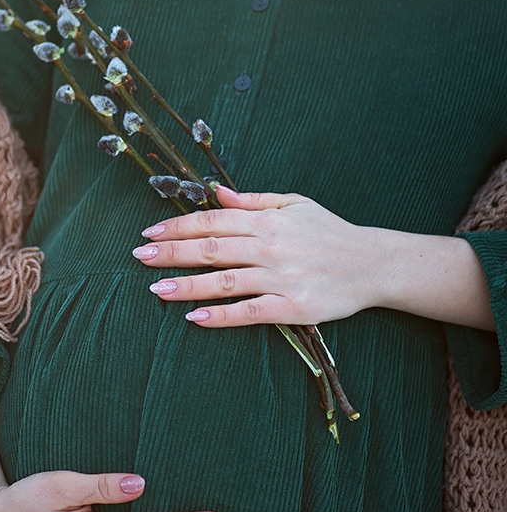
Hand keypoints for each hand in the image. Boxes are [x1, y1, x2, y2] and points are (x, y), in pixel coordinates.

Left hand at [133, 186, 379, 327]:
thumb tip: (215, 194)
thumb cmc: (330, 233)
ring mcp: (281, 277)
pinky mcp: (293, 307)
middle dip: (172, 253)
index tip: (150, 232)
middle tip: (140, 257)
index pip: (213, 221)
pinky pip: (250, 312)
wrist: (372, 264)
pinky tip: (195, 317)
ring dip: (188, 285)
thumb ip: (253, 201)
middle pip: (212, 249)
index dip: (178, 226)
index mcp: (267, 220)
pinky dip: (222, 315)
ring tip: (157, 289)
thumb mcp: (295, 204)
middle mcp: (271, 246)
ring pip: (226, 281)